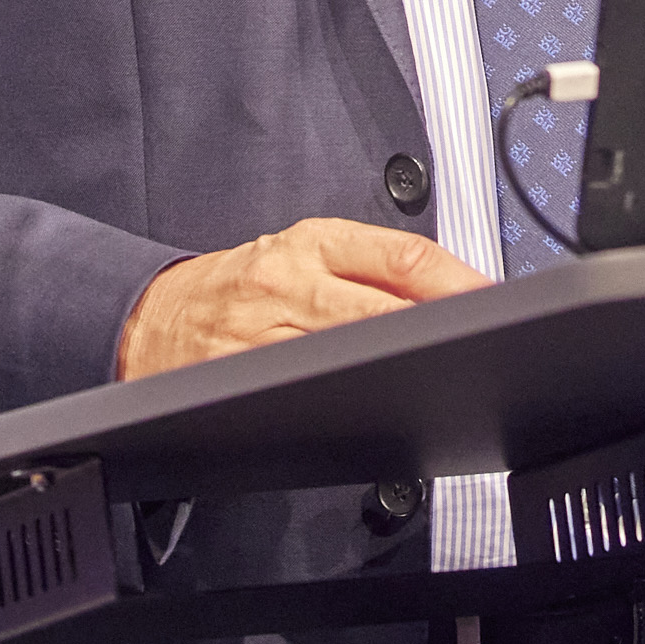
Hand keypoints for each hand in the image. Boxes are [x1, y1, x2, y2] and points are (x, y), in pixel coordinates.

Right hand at [116, 218, 488, 380]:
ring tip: (446, 370)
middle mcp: (290, 281)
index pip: (400, 255)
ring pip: (350, 351)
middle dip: (440, 325)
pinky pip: (306, 389)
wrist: (152, 317)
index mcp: (311, 241)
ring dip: (402, 363)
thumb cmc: (238, 285)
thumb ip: (366, 267)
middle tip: (487, 340)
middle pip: (384, 307)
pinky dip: (348, 395)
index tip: (492, 299)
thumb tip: (447, 291)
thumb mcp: (299, 252)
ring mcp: (266, 333)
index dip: (455, 280)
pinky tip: (377, 401)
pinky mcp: (245, 377)